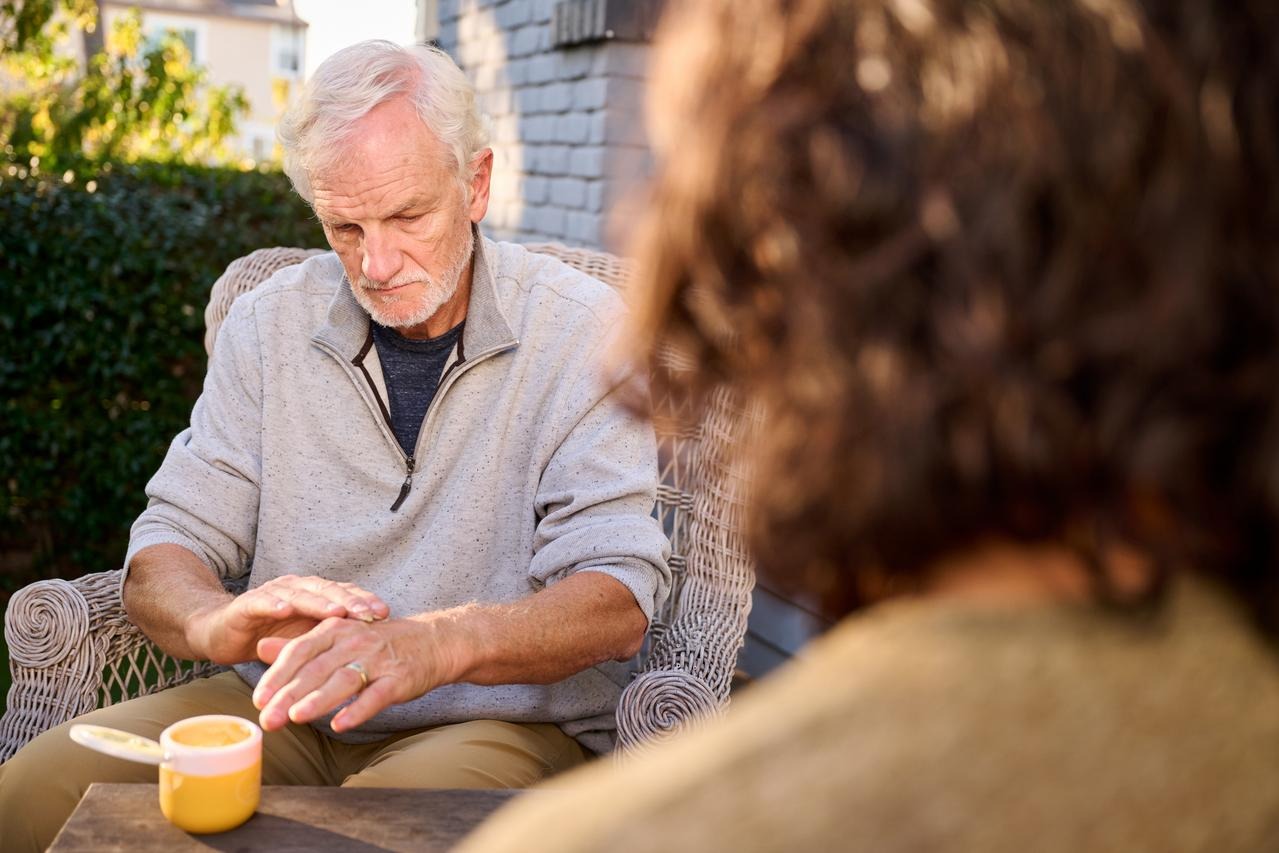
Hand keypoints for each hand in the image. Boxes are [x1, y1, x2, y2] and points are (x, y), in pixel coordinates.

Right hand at [186, 574, 390, 664]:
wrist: (222, 633)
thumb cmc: (270, 637)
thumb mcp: (306, 639)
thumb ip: (332, 638)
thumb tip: (370, 648)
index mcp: (314, 595)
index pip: (343, 594)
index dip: (363, 601)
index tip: (385, 613)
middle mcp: (297, 589)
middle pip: (328, 591)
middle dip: (349, 601)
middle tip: (369, 612)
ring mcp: (273, 594)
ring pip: (300, 594)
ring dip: (318, 602)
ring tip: (336, 612)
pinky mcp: (248, 605)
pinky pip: (263, 602)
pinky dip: (274, 604)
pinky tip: (285, 609)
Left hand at [252, 616, 460, 733]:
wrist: (434, 641)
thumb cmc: (381, 643)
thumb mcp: (339, 636)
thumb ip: (300, 644)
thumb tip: (260, 647)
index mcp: (337, 629)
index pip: (300, 650)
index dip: (277, 675)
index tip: (258, 699)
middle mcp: (355, 641)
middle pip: (317, 668)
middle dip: (290, 695)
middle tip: (268, 719)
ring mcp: (379, 660)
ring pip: (344, 680)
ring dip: (319, 699)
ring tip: (296, 718)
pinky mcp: (399, 678)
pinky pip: (376, 695)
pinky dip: (358, 709)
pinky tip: (341, 724)